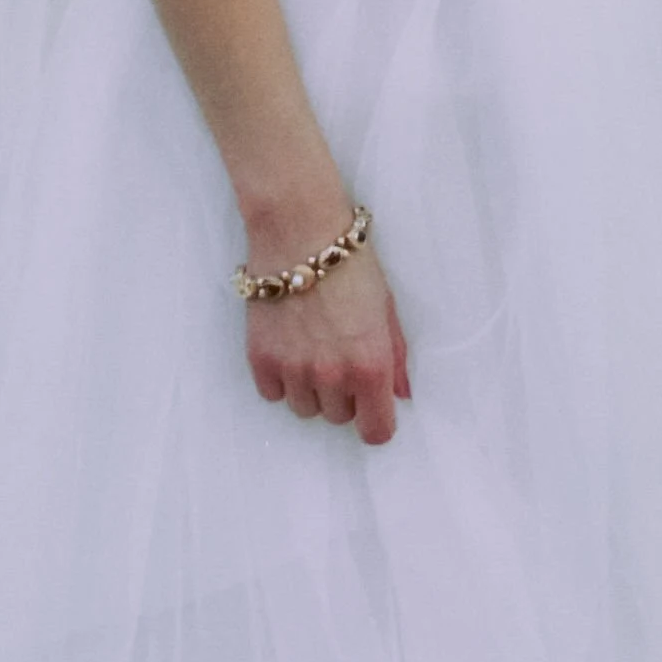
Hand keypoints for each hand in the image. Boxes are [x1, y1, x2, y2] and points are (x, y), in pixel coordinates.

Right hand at [244, 242, 410, 445]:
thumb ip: (394, 355)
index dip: (376, 420)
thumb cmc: (351, 262)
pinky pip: (273, 393)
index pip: (375, 432)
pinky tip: (287, 347)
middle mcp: (332, 376)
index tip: (371, 405)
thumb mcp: (386, 306)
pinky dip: (280, 378)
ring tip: (310, 348)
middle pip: (338, 418)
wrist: (300, 229)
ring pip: (304, 409)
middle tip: (338, 355)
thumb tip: (401, 394)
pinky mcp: (261, 358)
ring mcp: (293, 369)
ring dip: (310, 387)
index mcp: (370, 365)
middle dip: (342, 394)